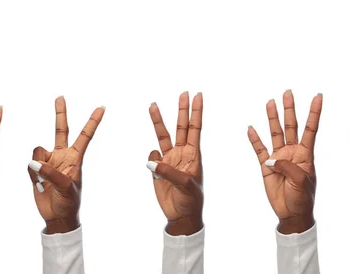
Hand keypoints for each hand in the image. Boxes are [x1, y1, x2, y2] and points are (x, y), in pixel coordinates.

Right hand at [27, 96, 104, 233]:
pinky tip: (39, 185)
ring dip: (38, 165)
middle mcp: (62, 156)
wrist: (57, 216)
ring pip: (37, 150)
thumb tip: (33, 161)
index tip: (102, 107)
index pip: (85, 136)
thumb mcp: (66, 188)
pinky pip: (29, 164)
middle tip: (61, 97)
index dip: (93, 121)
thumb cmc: (69, 202)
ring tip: (44, 182)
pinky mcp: (35, 169)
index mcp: (75, 158)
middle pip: (61, 130)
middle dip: (60, 114)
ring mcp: (48, 162)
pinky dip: (32, 173)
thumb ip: (50, 172)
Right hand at [146, 92, 203, 235]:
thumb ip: (168, 171)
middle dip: (181, 110)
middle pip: (181, 127)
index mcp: (193, 155)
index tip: (198, 95)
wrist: (181, 216)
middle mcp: (182, 154)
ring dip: (159, 121)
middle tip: (184, 92)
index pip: (195, 128)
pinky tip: (154, 168)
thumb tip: (151, 160)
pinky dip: (151, 158)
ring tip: (153, 105)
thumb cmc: (191, 200)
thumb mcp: (185, 185)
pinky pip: (152, 157)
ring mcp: (169, 160)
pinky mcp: (158, 169)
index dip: (196, 112)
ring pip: (163, 136)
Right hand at [248, 91, 322, 233]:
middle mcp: (292, 152)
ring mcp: (278, 158)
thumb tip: (271, 159)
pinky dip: (255, 139)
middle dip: (289, 109)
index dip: (314, 112)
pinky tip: (251, 128)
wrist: (291, 213)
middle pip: (291, 126)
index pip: (310, 129)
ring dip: (272, 118)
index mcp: (305, 154)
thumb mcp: (301, 180)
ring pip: (275, 133)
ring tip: (270, 102)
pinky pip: (259, 150)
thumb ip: (287, 166)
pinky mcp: (266, 167)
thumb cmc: (303, 197)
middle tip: (288, 93)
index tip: (318, 96)